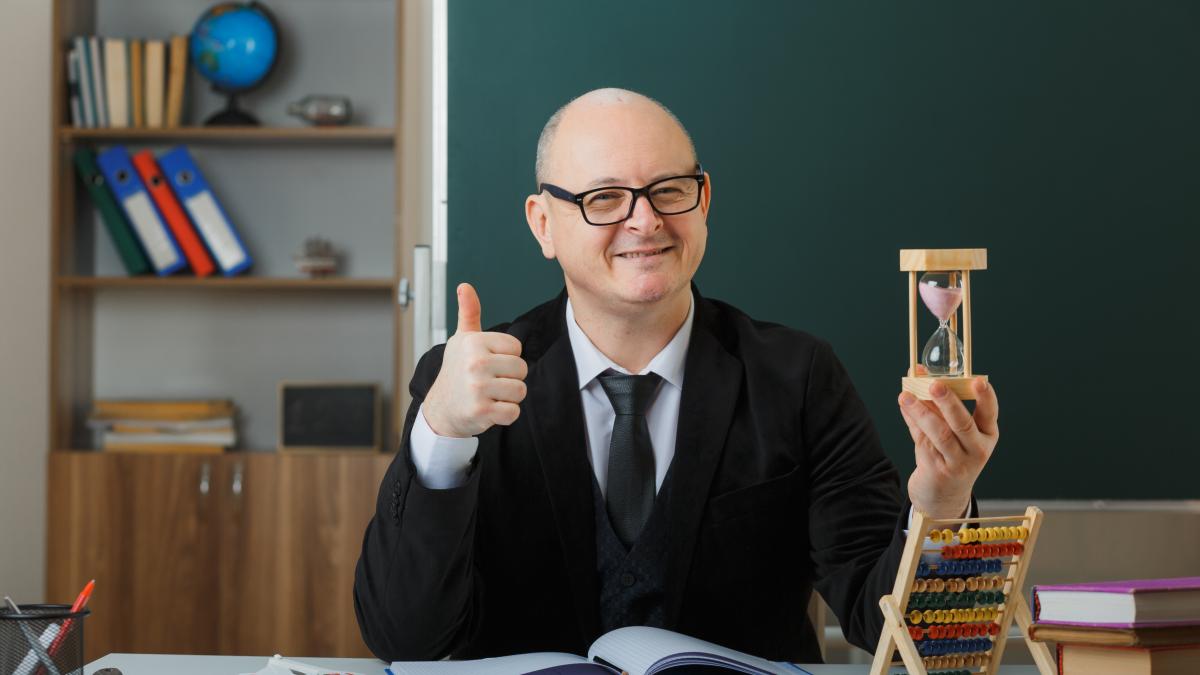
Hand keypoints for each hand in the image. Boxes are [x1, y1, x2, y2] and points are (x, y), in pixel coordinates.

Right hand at [422, 283, 527, 436]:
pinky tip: (489, 409)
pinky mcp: (481, 411)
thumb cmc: (456, 371)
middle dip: (510, 378)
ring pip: (520, 391)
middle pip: (521, 369)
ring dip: (509, 397)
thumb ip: (469, 312)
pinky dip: (506, 414)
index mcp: (474, 342)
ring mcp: (478, 388)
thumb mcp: (462, 340)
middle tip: (489, 382)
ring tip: (489, 395)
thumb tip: (465, 285)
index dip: (507, 358)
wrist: (441, 409)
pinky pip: (514, 412)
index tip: (489, 364)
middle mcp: (475, 362)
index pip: (516, 348)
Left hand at [899, 368, 998, 519]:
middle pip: (963, 423)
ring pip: (939, 433)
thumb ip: (934, 401)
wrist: (942, 496)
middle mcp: (978, 449)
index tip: (978, 380)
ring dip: (921, 412)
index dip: (986, 397)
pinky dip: (912, 421)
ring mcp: (959, 463)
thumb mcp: (949, 429)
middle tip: (934, 385)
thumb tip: (918, 370)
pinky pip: (923, 442)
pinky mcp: (939, 471)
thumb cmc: (948, 454)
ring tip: (905, 395)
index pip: (990, 414)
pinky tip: (904, 406)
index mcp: (987, 435)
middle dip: (948, 402)